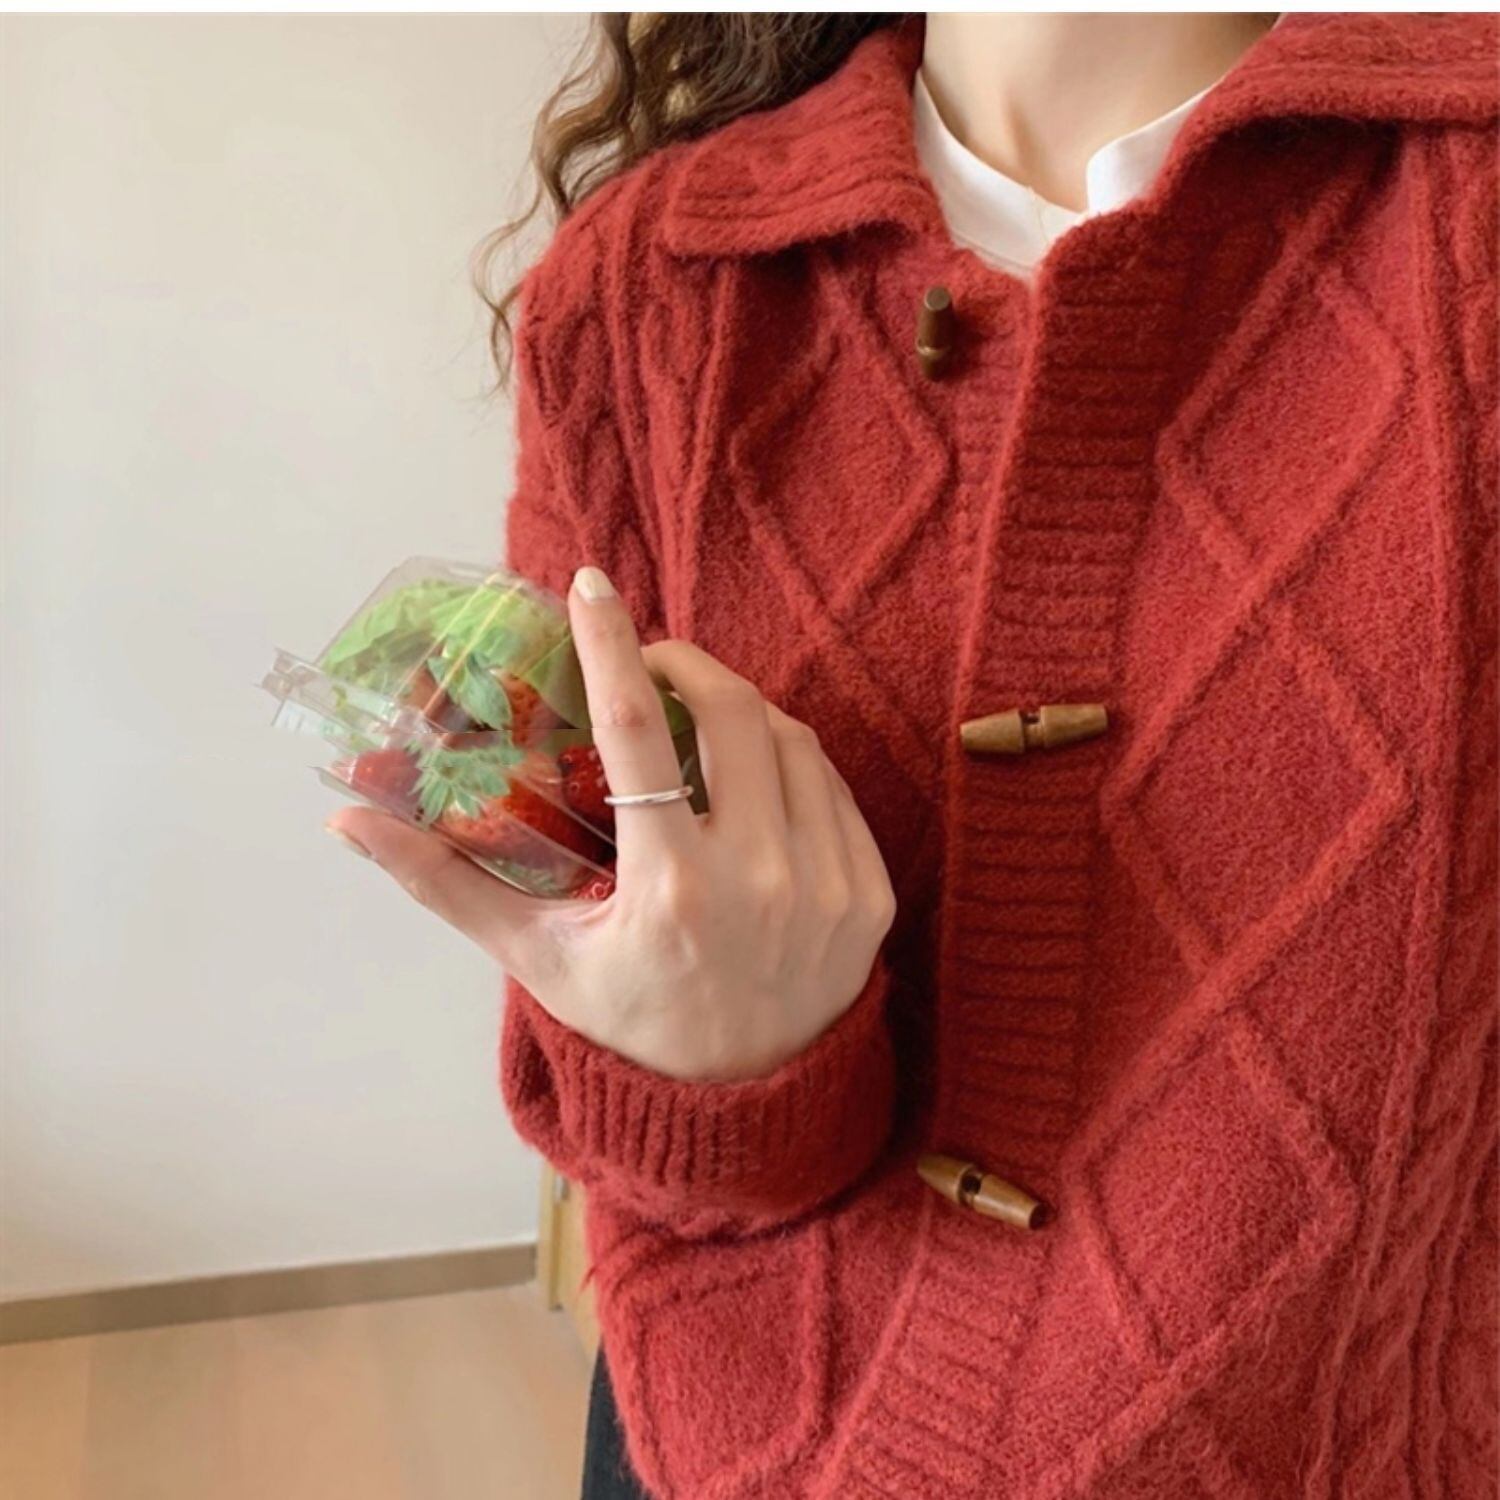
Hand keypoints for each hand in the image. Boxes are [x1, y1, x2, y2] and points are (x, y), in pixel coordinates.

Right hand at [326, 564, 896, 1082]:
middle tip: (649, 664)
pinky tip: (753, 775)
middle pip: (732, 714)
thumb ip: (446, 884)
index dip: (610, 647)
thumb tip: (348, 821)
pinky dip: (790, 760)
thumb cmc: (630, 1025)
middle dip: (685, 664)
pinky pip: (833, 789)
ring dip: (741, 709)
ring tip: (696, 719)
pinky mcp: (870, 896)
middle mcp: (760, 880)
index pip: (636, 734)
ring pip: (791, 741)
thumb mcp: (538, 958)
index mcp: (669, 890)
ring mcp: (827, 886)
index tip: (592, 585)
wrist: (744, 1109)